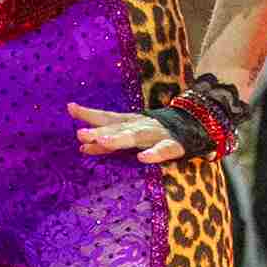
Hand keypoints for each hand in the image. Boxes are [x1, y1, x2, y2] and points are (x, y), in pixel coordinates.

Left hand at [71, 101, 208, 168]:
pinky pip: (163, 150)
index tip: (70, 108)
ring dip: (119, 138)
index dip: (89, 113)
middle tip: (80, 134)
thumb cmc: (154, 133)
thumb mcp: (129, 135)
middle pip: (117, 127)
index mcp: (130, 121)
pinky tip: (143, 158)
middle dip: (99, 130)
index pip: (107, 116)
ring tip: (102, 142)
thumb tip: (80, 147)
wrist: (195, 125)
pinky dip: (154, 154)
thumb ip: (106, 142)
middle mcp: (140, 125)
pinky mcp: (173, 145)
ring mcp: (156, 134)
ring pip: (135, 136)